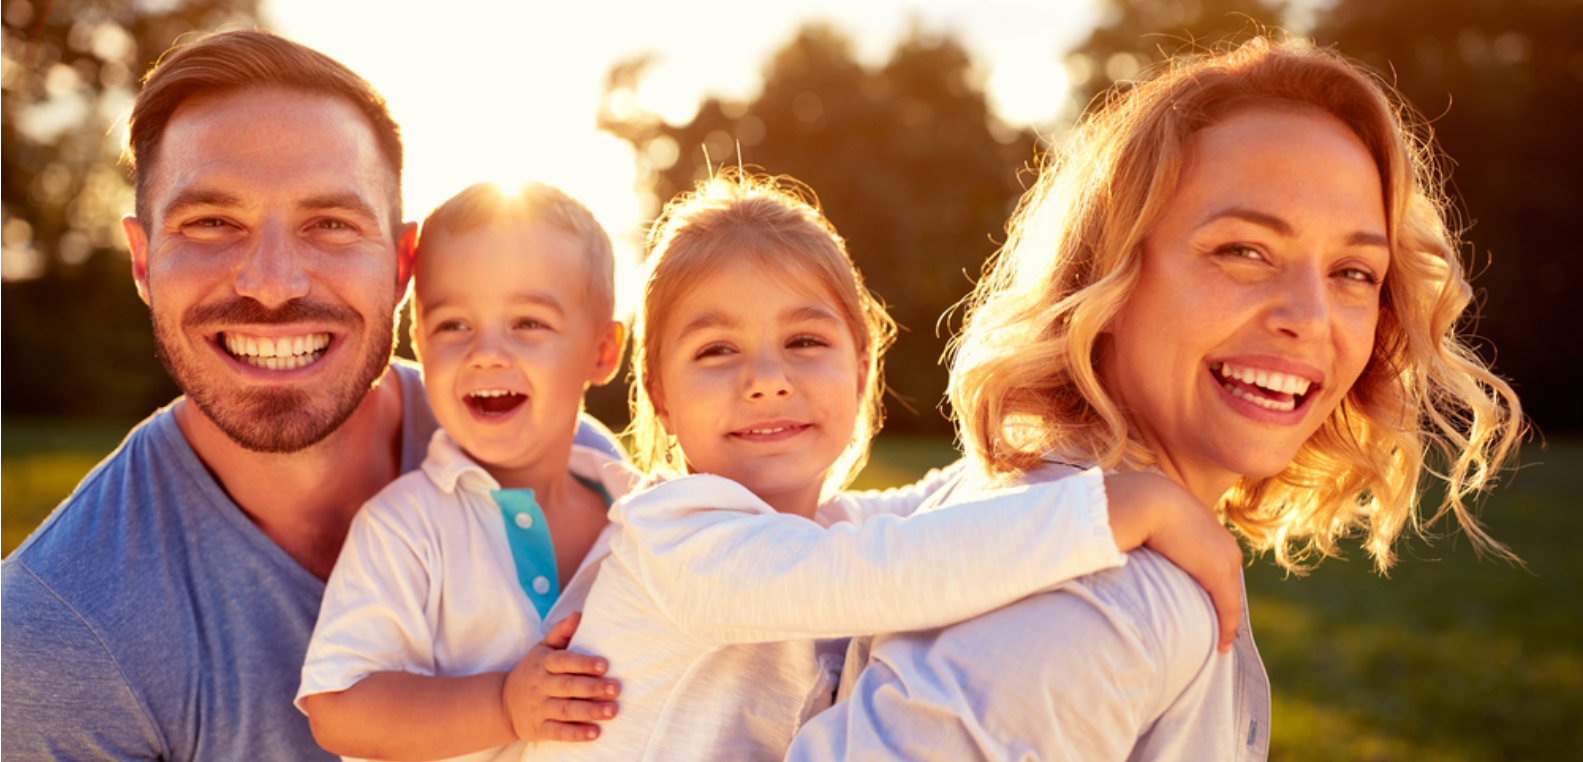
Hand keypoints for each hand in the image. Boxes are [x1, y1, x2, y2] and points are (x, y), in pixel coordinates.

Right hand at [501, 612, 621, 741]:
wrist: (503, 703)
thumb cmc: (533, 671)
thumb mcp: (542, 649)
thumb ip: (561, 632)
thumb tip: (579, 614)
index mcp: (542, 664)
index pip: (563, 661)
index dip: (583, 663)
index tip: (604, 665)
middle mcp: (540, 686)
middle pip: (567, 687)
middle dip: (592, 688)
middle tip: (616, 689)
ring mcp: (538, 708)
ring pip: (565, 710)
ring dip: (590, 711)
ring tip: (612, 710)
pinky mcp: (538, 729)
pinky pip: (558, 732)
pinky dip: (576, 733)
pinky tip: (595, 733)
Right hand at [1103, 473, 1244, 652]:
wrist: (1145, 501)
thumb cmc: (1135, 506)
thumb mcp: (1147, 520)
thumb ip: (1148, 534)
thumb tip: (1129, 544)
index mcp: (1207, 527)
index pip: (1213, 561)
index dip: (1208, 584)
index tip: (1201, 604)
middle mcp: (1223, 542)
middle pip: (1228, 582)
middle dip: (1223, 605)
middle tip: (1213, 630)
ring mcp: (1224, 558)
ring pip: (1230, 598)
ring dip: (1225, 621)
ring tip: (1218, 642)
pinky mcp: (1219, 574)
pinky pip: (1228, 608)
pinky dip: (1226, 628)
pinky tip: (1222, 646)